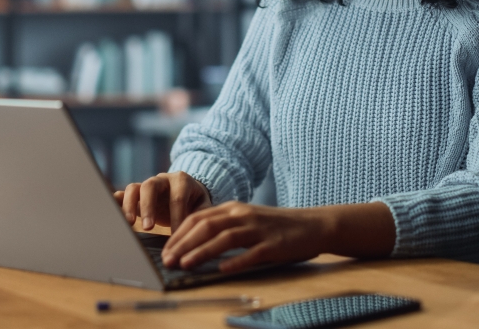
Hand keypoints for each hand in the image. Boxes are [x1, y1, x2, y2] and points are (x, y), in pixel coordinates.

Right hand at [113, 171, 211, 230]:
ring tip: (128, 224)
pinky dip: (117, 202)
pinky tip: (112, 213)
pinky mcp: (136, 194)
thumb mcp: (204, 206)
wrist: (188, 191)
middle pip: (150, 186)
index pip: (177, 198)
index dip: (176, 217)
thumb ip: (201, 215)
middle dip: (148, 207)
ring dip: (129, 205)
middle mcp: (161, 179)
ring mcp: (147, 185)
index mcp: (181, 181)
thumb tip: (197, 233)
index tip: (176, 237)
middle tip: (149, 227)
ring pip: (134, 188)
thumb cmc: (196, 202)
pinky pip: (123, 194)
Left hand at [161, 201, 396, 272]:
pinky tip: (222, 270)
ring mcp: (258, 229)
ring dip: (202, 251)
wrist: (313, 225)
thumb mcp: (246, 220)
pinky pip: (251, 253)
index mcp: (233, 208)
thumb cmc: (276, 227)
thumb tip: (194, 244)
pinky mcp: (273, 245)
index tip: (165, 250)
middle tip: (167, 260)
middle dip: (183, 244)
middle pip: (206, 226)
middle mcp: (243, 215)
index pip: (198, 218)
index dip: (179, 234)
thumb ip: (224, 227)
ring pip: (224, 238)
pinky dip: (235, 261)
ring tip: (185, 264)